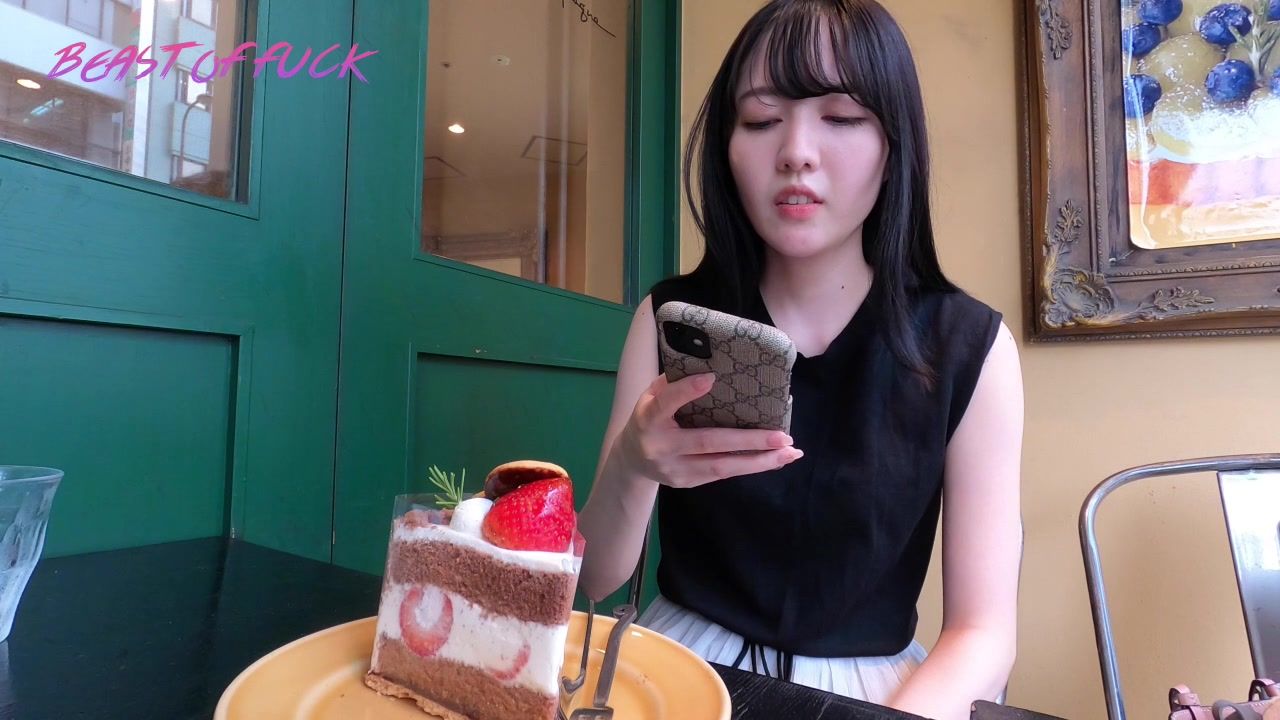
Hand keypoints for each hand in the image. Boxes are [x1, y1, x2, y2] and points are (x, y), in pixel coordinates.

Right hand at [611, 372, 803, 488]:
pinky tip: (776, 459)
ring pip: (722, 467)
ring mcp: (676, 469)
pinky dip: (752, 465)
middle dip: (748, 440)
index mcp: (648, 419)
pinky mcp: (688, 482)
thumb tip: (710, 363)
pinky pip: (723, 473)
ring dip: (760, 461)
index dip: (687, 391)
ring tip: (790, 452)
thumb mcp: (650, 396)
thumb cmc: (648, 418)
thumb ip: (673, 383)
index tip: (711, 378)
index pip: (667, 403)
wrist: (631, 460)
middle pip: (708, 443)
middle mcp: (662, 447)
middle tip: (782, 436)